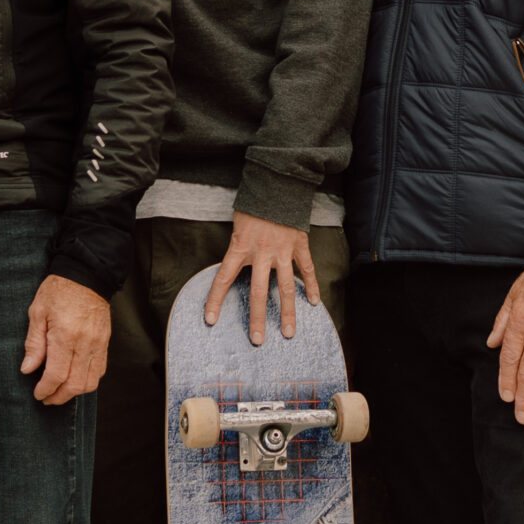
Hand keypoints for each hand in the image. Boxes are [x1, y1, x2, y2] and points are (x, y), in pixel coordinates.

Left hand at [20, 274, 110, 403]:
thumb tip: (28, 369)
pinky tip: (76, 377)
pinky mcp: (105, 341)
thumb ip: (33, 343)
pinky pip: (100, 370)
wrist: (86, 274)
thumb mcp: (38, 312)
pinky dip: (88, 380)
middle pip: (75, 385)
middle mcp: (84, 343)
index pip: (57, 375)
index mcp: (65, 335)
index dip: (45, 390)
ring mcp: (98, 343)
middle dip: (59, 397)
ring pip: (91, 382)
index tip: (38, 394)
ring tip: (61, 390)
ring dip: (75, 392)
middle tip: (47, 397)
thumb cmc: (58, 290)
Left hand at [205, 211, 320, 344]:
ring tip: (288, 332)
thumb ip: (237, 245)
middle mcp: (261, 253)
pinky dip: (311, 286)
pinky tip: (313, 303)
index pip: (223, 278)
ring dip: (286, 311)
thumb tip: (234, 265)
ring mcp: (283, 250)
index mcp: (240, 247)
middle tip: (257, 340)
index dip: (215, 301)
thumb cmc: (254, 202)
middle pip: (258, 292)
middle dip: (256, 318)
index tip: (209, 320)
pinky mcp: (299, 245)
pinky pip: (307, 269)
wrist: (277, 183)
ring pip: (285, 287)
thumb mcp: (237, 222)